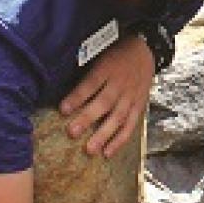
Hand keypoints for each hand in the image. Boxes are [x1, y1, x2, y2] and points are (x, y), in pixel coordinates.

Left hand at [58, 36, 155, 156]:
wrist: (145, 50)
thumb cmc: (115, 53)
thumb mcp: (99, 53)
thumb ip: (84, 68)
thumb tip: (58, 81)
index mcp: (107, 68)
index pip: (91, 83)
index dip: (78, 96)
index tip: (63, 109)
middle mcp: (120, 83)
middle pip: (104, 102)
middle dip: (88, 118)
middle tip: (72, 132)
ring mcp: (131, 97)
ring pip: (118, 117)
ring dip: (104, 135)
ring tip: (90, 149)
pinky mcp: (139, 106)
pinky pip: (130, 125)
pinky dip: (120, 140)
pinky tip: (107, 152)